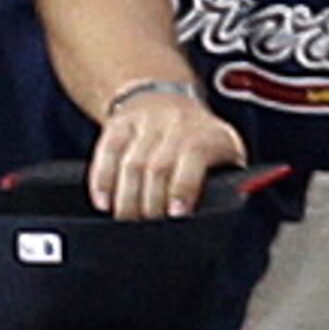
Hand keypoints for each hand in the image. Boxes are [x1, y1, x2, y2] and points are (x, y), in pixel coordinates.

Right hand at [85, 76, 246, 221]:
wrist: (167, 99)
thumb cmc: (200, 143)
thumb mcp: (224, 157)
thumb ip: (226, 184)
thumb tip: (218, 218)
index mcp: (208, 134)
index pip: (194, 155)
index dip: (183, 187)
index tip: (175, 214)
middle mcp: (177, 122)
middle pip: (157, 167)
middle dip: (151, 205)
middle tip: (149, 230)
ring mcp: (145, 121)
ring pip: (131, 164)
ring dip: (127, 200)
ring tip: (127, 222)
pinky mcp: (119, 124)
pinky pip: (107, 153)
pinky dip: (102, 181)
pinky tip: (104, 203)